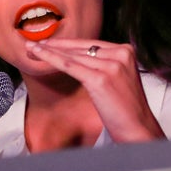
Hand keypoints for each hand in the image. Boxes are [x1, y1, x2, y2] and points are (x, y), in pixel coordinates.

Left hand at [25, 39, 164, 141]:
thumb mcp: (119, 78)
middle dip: (54, 45)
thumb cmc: (126, 108)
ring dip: (49, 51)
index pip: (90, 44)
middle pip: (80, 47)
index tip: (49, 42)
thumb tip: (79, 58)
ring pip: (72, 55)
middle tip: (34, 44)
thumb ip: (104, 64)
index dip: (67, 43)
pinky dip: (52, 59)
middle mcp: (120, 54)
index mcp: (126, 51)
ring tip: (32, 49)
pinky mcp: (101, 78)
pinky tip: (39, 55)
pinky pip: (70, 66)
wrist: (138, 129)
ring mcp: (112, 65)